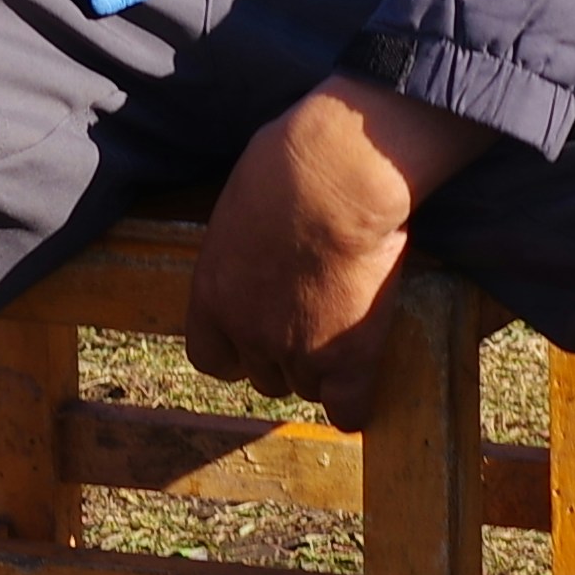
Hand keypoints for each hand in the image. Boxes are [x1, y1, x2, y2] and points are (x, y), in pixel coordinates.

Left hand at [189, 76, 483, 396]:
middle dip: (286, 353)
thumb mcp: (244, 203)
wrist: (336, 177)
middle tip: (316, 319)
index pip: (211, 357)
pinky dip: (355, 402)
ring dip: (324, 367)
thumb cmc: (291, 166)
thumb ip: (245, 242)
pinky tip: (363, 384)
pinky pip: (347, 408)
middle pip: (264, 375)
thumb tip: (264, 239)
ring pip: (307, 386)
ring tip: (349, 331)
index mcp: (212, 295)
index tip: (258, 334)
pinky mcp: (347, 357)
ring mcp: (296, 350)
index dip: (238, 349)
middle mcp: (246, 332)